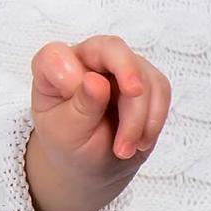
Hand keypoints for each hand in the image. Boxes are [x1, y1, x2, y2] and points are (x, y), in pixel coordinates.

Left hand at [25, 35, 170, 210]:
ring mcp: (116, 67)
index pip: (56, 56)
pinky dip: (153, 118)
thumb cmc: (68, 143)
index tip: (84, 96)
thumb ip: (81, 107)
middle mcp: (84, 60)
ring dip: (139, 116)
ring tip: (124, 150)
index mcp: (51, 70)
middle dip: (127, 71)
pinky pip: (159, 88)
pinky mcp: (144, 79)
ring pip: (141, 74)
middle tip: (135, 94)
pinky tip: (140, 142)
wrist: (90, 162)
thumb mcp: (66, 133)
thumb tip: (96, 80)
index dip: (70, 73)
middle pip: (110, 48)